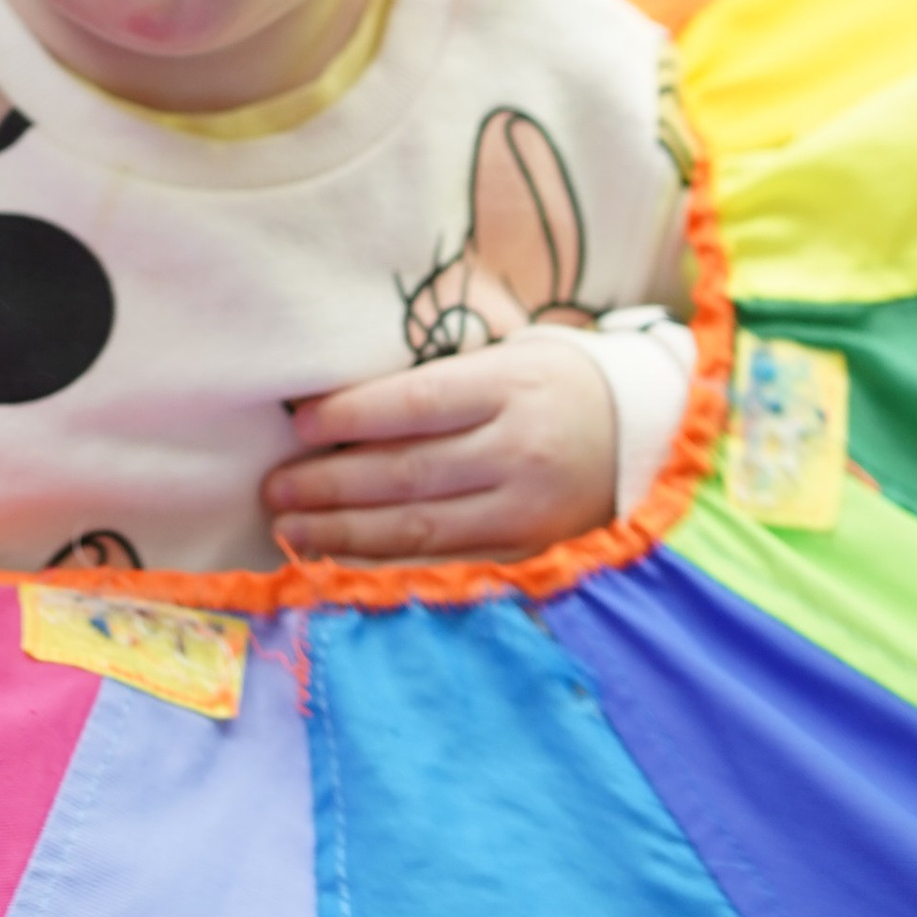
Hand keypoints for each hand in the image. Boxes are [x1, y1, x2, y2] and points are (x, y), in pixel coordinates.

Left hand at [263, 326, 617, 565]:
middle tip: (274, 489)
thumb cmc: (550, 384)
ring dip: (344, 532)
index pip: (416, 403)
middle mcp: (518, 449)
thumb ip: (438, 378)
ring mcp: (523, 507)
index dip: (350, 416)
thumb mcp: (507, 356)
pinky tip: (339, 555)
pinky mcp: (522, 548)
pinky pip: (442, 559)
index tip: (297, 425)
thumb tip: (339, 405)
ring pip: (418, 527)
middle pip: (407, 472)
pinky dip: (384, 561)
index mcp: (511, 386)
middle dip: (330, 485)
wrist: (641, 434)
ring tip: (291, 528)